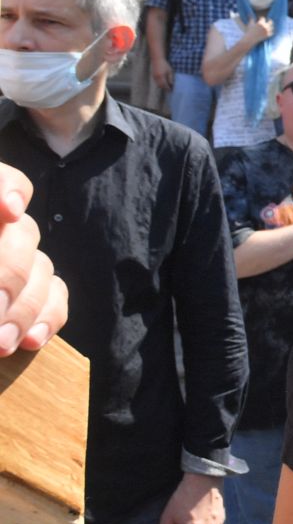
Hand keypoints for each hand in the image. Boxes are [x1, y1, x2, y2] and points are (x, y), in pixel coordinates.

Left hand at [0, 166, 66, 353]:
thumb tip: (5, 251)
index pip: (1, 180)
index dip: (5, 186)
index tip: (7, 211)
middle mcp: (1, 231)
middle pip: (23, 233)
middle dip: (9, 274)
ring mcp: (14, 259)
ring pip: (41, 268)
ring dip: (24, 308)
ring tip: (0, 343)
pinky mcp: (31, 292)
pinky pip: (55, 294)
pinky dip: (47, 317)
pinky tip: (31, 340)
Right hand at [151, 55, 174, 90]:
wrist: (157, 60)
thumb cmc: (165, 65)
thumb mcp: (170, 71)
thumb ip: (170, 78)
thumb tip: (171, 85)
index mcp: (161, 77)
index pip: (165, 85)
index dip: (168, 88)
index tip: (171, 90)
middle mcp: (157, 78)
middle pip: (161, 86)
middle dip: (165, 89)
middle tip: (169, 90)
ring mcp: (154, 77)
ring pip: (158, 84)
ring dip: (162, 87)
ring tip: (167, 87)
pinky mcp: (153, 76)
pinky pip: (156, 82)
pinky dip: (159, 84)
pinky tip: (163, 83)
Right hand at [247, 17, 274, 43]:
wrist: (250, 39)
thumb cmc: (249, 31)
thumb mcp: (250, 24)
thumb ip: (251, 18)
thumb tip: (249, 14)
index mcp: (261, 23)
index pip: (263, 18)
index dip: (261, 18)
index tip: (260, 19)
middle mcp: (265, 26)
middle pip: (270, 21)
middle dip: (269, 20)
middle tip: (268, 20)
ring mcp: (267, 31)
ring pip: (272, 27)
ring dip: (271, 26)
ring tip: (269, 26)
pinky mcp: (268, 35)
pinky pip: (272, 32)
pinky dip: (271, 31)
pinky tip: (270, 31)